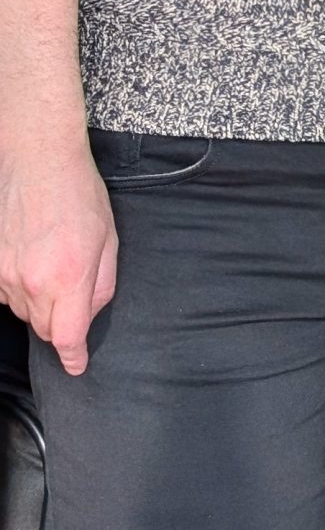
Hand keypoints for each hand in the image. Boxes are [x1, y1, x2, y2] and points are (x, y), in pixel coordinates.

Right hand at [0, 136, 118, 374]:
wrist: (38, 163)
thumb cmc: (79, 196)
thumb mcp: (109, 240)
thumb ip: (101, 284)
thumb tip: (90, 314)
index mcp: (69, 276)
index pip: (66, 335)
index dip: (73, 356)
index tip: (77, 366)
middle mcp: (32, 280)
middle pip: (43, 327)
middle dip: (61, 323)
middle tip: (73, 295)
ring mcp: (4, 273)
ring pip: (23, 311)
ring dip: (41, 303)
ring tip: (54, 267)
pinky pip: (5, 293)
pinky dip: (20, 288)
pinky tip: (32, 262)